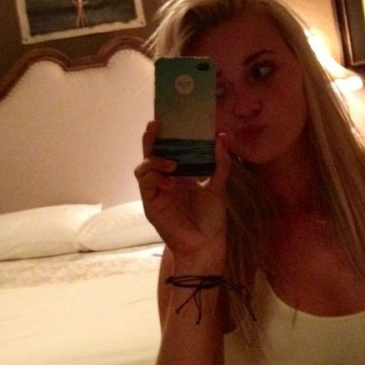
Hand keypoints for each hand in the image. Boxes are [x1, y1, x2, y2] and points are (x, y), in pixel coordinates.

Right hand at [134, 122, 230, 264]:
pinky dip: (155, 176)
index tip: (171, 119)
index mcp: (180, 175)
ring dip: (155, 160)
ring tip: (172, 164)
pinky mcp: (150, 203)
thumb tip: (221, 137)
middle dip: (151, 139)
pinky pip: (145, 183)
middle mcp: (166, 180)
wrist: (206, 245)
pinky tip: (170, 180)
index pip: (170, 150)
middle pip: (151, 154)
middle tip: (156, 124)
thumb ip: (220, 163)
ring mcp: (156, 192)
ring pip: (143, 167)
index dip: (167, 136)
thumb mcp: (218, 188)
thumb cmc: (211, 220)